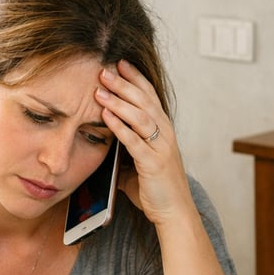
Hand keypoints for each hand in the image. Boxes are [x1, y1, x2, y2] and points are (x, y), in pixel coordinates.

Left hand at [95, 60, 189, 224]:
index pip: (149, 96)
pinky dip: (119, 126)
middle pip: (144, 101)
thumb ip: (124, 151)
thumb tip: (104, 144)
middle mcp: (165, 134)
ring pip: (140, 116)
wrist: (174, 212)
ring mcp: (161, 147)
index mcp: (163, 130)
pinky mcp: (153, 163)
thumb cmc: (156, 189)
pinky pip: (134, 141)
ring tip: (100, 90)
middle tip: (104, 70)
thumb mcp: (138, 164)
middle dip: (123, 84)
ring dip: (119, 101)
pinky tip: (106, 116)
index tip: (119, 63)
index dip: (135, 78)